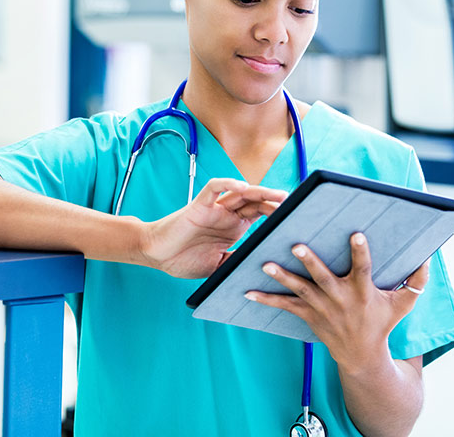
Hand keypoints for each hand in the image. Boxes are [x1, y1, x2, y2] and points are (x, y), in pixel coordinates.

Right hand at [141, 178, 286, 278]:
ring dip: (259, 191)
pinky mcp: (199, 205)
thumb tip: (261, 270)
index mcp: (233, 228)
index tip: (297, 217)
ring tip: (278, 194)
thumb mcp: (218, 267)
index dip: (276, 214)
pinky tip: (241, 186)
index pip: (260, 214)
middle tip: (295, 204)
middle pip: (255, 201)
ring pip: (239, 192)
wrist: (156, 254)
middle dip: (274, 202)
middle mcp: (226, 215)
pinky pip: (214, 188)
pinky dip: (227, 184)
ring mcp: (214, 208)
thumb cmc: (184, 259)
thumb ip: (237, 263)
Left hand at [244, 233, 430, 373]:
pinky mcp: (308, 315)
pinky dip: (266, 299)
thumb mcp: (403, 304)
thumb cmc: (382, 323)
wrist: (361, 356)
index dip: (360, 252)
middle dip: (310, 261)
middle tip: (296, 245)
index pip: (363, 269)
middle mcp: (340, 299)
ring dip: (282, 277)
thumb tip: (428, 257)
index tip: (356, 233)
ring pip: (299, 290)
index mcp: (363, 292)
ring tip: (265, 264)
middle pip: (323, 278)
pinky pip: (284, 306)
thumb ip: (416, 281)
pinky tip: (247, 290)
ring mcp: (322, 308)